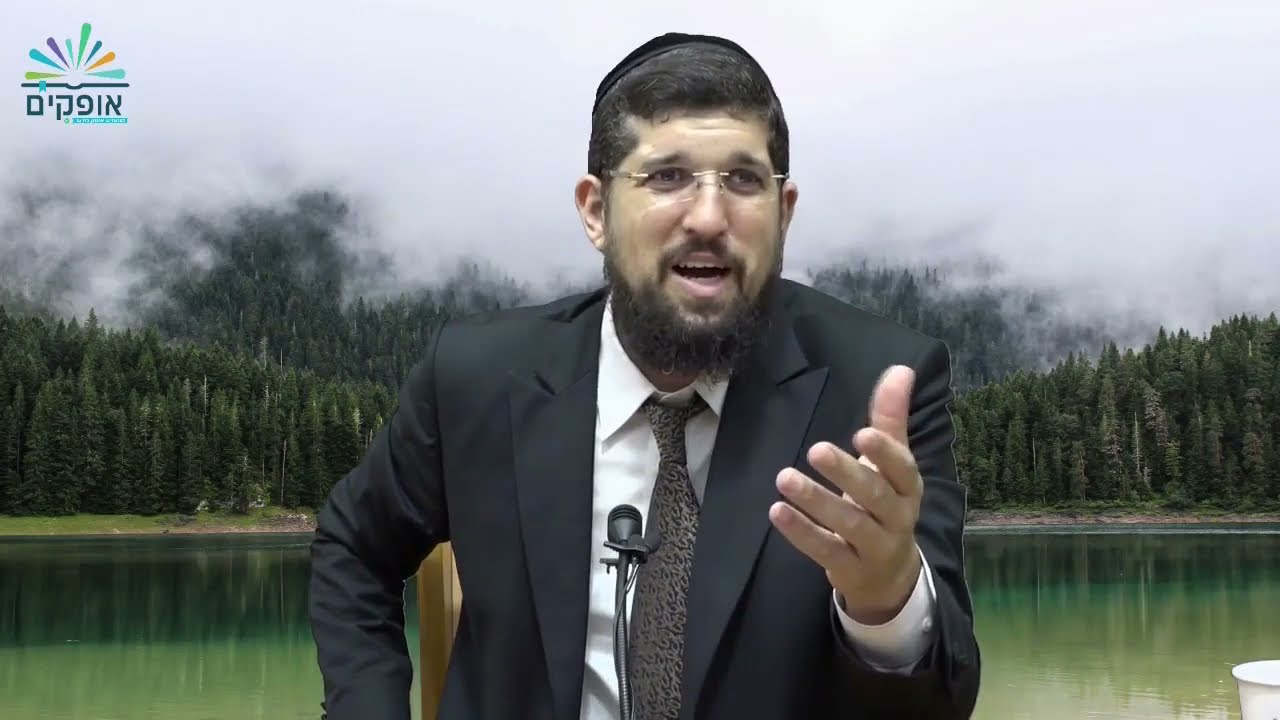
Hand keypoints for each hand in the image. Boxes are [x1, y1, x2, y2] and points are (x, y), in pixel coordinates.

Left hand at [768, 365, 922, 624]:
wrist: (890, 575)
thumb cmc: (886, 505)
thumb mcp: (892, 464)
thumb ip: (891, 418)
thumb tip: (901, 369)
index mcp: (909, 488)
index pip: (903, 469)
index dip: (885, 453)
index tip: (862, 433)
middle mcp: (898, 518)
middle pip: (875, 496)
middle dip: (847, 473)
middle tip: (816, 450)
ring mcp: (876, 547)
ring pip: (849, 524)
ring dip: (817, 501)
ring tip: (784, 478)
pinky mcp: (851, 570)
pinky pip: (826, 550)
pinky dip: (801, 533)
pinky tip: (776, 512)